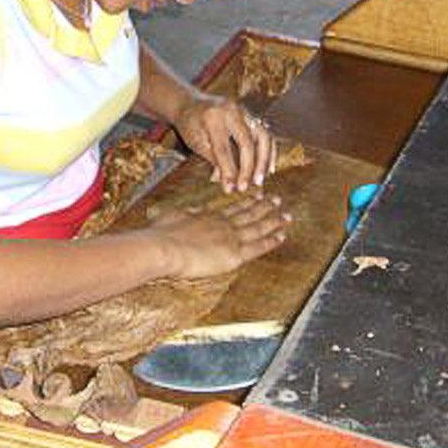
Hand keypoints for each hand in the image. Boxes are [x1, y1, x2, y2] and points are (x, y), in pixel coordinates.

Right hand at [151, 195, 290, 279]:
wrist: (164, 247)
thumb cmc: (161, 234)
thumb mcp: (172, 215)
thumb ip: (186, 214)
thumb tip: (190, 210)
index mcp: (208, 215)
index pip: (232, 207)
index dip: (246, 201)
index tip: (257, 193)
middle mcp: (222, 223)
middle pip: (248, 213)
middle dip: (264, 206)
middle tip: (277, 199)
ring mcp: (230, 237)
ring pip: (258, 227)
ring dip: (273, 220)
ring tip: (286, 215)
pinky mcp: (234, 254)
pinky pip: (258, 246)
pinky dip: (270, 241)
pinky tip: (281, 236)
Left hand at [172, 94, 276, 193]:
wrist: (192, 103)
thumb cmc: (191, 126)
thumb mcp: (196, 142)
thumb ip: (214, 159)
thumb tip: (229, 182)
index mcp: (213, 117)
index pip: (223, 148)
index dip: (228, 170)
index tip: (230, 188)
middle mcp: (232, 110)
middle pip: (247, 141)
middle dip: (248, 167)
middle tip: (245, 187)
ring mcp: (245, 110)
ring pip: (263, 136)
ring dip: (264, 161)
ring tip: (259, 181)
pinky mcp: (252, 115)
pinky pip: (266, 135)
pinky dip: (269, 153)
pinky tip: (269, 170)